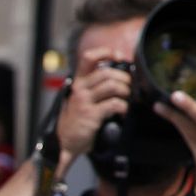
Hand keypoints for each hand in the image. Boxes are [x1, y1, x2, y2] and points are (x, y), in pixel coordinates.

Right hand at [54, 49, 131, 168]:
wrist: (65, 142)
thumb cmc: (79, 118)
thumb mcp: (84, 97)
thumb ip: (97, 84)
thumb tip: (122, 72)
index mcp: (79, 81)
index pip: (88, 57)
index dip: (106, 53)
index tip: (119, 57)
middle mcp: (80, 88)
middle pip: (107, 72)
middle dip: (124, 77)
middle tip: (130, 86)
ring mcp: (84, 101)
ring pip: (111, 85)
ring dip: (125, 90)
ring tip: (127, 97)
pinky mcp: (90, 114)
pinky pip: (113, 104)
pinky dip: (123, 106)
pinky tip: (123, 111)